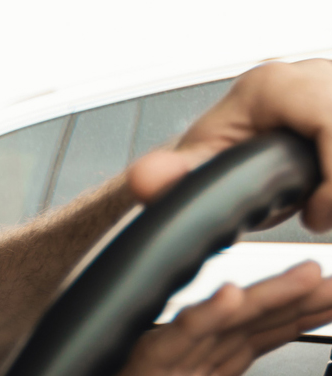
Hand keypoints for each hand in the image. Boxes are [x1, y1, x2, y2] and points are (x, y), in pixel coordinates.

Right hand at [56, 261, 331, 375]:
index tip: (327, 299)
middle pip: (233, 331)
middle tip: (325, 280)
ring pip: (207, 331)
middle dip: (285, 300)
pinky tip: (226, 301)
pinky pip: (162, 352)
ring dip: (258, 302)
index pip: (243, 344)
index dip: (288, 319)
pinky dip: (195, 323)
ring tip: (302, 280)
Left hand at [128, 59, 331, 229]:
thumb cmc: (218, 146)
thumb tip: (147, 179)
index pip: (331, 123)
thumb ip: (173, 176)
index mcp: (273, 87)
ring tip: (318, 206)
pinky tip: (324, 191)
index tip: (314, 215)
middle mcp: (310, 76)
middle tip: (316, 215)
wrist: (229, 139)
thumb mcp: (198, 164)